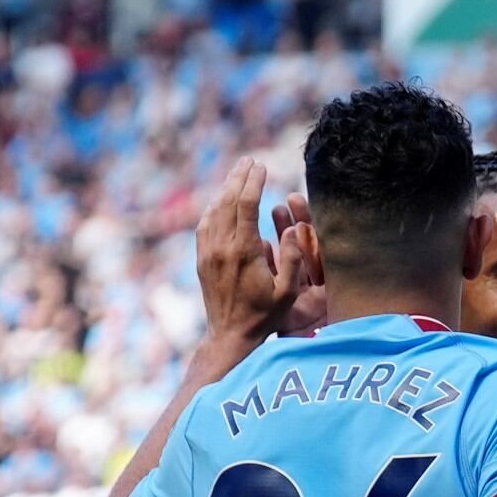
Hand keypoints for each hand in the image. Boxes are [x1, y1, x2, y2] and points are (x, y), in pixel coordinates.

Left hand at [191, 155, 313, 346]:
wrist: (230, 336)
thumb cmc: (265, 315)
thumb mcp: (288, 291)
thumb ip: (293, 258)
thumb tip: (293, 228)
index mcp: (243, 252)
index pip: (245, 206)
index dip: (253, 183)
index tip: (262, 166)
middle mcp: (221, 248)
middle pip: (227, 202)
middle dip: (238, 178)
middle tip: (249, 160)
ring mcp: (208, 253)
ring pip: (214, 211)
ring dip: (225, 189)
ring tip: (237, 173)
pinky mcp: (202, 260)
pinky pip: (205, 225)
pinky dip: (214, 207)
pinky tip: (221, 200)